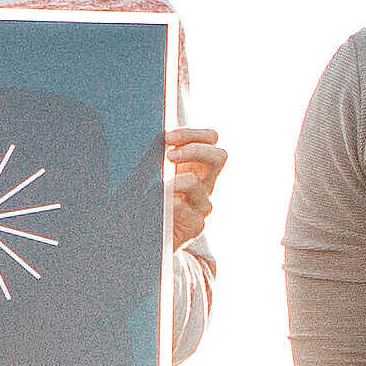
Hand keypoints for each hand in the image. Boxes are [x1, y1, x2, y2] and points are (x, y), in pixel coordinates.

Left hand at [158, 126, 227, 249]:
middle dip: (194, 150)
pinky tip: (158, 206)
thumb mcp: (153, 171)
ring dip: (178, 181)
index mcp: (198, 163)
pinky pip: (190, 211)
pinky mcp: (196, 224)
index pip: (209, 138)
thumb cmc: (149, 196)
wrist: (147, 235)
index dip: (191, 134)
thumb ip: (158, 153)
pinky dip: (172, 205)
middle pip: (219, 156)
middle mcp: (206, 182)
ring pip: (198, 183)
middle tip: (169, 156)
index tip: (167, 137)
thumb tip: (147, 131)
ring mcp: (203, 203)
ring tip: (160, 185)